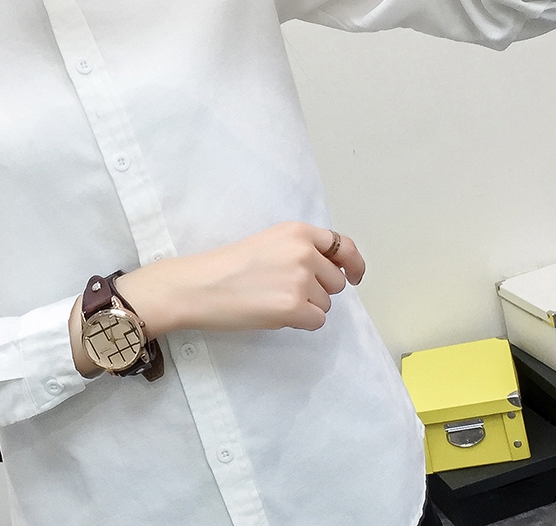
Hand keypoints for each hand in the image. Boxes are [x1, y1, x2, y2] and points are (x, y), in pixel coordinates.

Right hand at [117, 221, 364, 334]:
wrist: (199, 285)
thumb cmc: (228, 265)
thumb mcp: (270, 242)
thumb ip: (301, 250)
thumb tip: (333, 272)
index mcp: (298, 231)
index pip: (343, 246)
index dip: (354, 264)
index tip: (355, 277)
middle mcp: (305, 251)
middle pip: (336, 282)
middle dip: (318, 290)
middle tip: (284, 290)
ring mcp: (301, 279)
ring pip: (325, 304)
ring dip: (306, 307)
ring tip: (272, 300)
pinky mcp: (295, 307)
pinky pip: (316, 322)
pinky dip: (299, 323)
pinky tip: (274, 313)